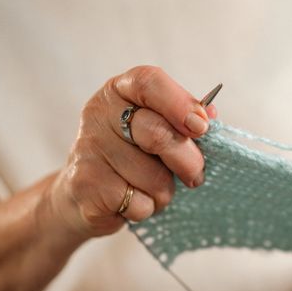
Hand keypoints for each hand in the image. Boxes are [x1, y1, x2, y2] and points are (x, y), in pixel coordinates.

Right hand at [45, 65, 217, 238]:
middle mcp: (99, 113)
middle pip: (157, 134)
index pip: (149, 82)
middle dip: (187, 161)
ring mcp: (88, 148)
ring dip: (163, 191)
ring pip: (152, 177)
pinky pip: (138, 202)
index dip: (180, 104)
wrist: (82, 195)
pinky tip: (129, 201)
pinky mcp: (84, 184)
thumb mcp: (157, 129)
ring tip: (149, 188)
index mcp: (120, 91)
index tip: (201, 127)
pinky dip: (145, 208)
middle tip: (195, 175)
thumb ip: (183, 120)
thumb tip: (209, 114)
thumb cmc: (131, 156)